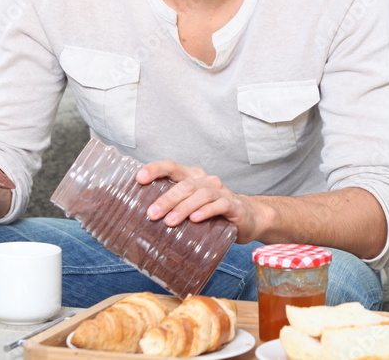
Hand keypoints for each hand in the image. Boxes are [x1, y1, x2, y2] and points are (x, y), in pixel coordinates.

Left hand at [136, 161, 269, 244]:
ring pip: (200, 194)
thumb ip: (173, 208)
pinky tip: (195, 220)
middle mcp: (206, 180)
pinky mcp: (233, 205)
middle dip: (166, 199)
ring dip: (183, 208)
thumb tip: (138, 221)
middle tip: (151, 214)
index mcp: (193, 177)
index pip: (172, 167)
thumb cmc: (214, 213)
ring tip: (170, 222)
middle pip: (184, 185)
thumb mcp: (191, 207)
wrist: (249, 217)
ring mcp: (221, 191)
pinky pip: (219, 205)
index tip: (139, 178)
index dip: (155, 169)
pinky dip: (206, 211)